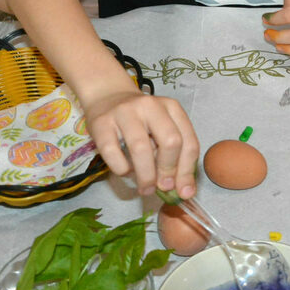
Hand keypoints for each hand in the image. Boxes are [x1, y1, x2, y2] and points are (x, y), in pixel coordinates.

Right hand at [81, 89, 198, 197]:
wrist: (107, 96)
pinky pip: (113, 153)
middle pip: (170, 142)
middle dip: (168, 171)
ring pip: (141, 148)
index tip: (184, 192)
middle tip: (163, 187)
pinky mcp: (102, 123)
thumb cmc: (140, 120)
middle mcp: (150, 106)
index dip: (187, 171)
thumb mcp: (161, 129)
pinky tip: (126, 172)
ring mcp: (125, 112)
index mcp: (171, 107)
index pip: (188, 142)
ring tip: (146, 188)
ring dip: (146, 176)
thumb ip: (174, 155)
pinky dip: (122, 169)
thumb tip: (184, 190)